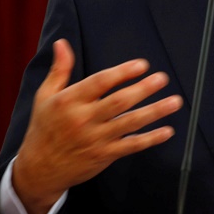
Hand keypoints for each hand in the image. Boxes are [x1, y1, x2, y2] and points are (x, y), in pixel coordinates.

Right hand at [12, 39, 182, 213]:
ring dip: (154, 112)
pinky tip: (168, 130)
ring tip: (175, 101)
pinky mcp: (104, 155)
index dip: (122, 73)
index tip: (142, 65)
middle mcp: (83, 119)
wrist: (39, 170)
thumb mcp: (45, 96)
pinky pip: (131, 146)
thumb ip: (59, 69)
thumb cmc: (44, 128)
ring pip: (129, 123)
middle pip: (118, 102)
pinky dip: (151, 139)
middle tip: (162, 78)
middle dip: (143, 89)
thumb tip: (62, 43)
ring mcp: (96, 139)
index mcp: (69, 101)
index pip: (99, 83)